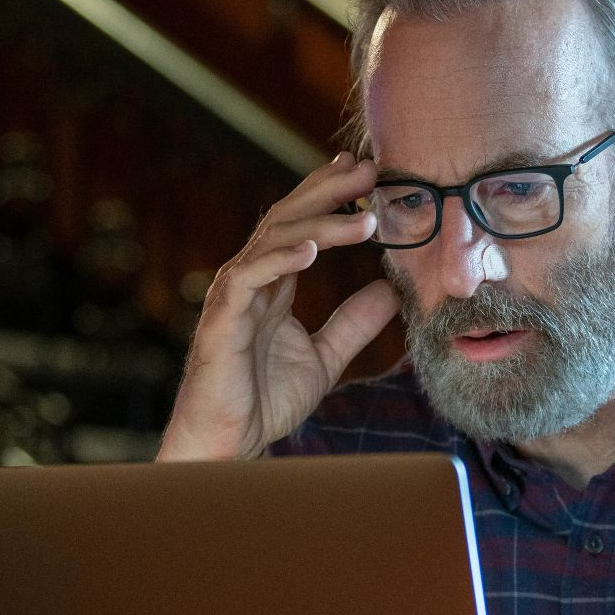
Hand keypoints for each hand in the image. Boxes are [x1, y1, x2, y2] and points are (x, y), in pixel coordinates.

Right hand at [156, 152, 399, 460]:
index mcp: (272, 285)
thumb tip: (392, 290)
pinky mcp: (221, 320)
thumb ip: (354, 324)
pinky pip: (248, 278)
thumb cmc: (263, 402)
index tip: (364, 173)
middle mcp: (250, 280)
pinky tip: (311, 249)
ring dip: (320, 224)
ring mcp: (233, 296)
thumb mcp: (325, 358)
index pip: (301, 227)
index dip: (329, 196)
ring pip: (273, 241)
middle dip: (327, 191)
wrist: (228, 445)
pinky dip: (279, 260)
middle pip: (288, 219)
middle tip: (366, 170)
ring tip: (364, 218)